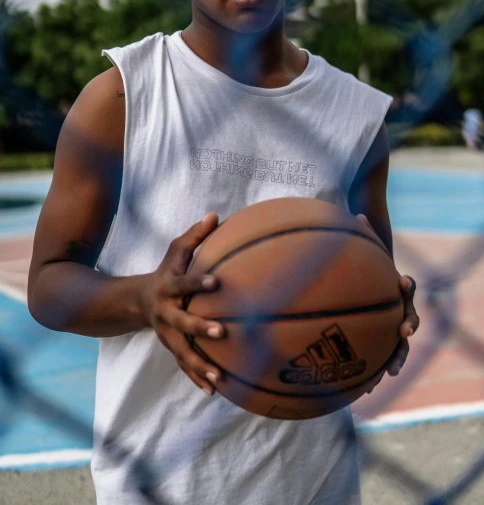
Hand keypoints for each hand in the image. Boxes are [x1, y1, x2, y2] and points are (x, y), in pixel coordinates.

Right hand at [142, 212, 223, 395]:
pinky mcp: (170, 348)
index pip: (184, 284)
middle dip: (200, 328)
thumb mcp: (176, 250)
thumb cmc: (167, 270)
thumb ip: (196, 235)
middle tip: (222, 331)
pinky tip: (215, 390)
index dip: (198, 283)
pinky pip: (184, 365)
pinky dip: (197, 378)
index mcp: (169, 287)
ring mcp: (166, 334)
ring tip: (219, 375)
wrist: (137, 300)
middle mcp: (165, 313)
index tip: (217, 283)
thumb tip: (216, 215)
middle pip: (181, 323)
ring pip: (182, 351)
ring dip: (199, 364)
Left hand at [356, 215, 418, 392]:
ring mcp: (392, 326)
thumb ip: (362, 235)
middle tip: (403, 331)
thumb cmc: (365, 267)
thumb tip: (356, 213)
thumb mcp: (363, 252)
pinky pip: (379, 358)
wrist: (367, 285)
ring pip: (399, 345)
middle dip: (408, 326)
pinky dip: (373, 371)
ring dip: (395, 358)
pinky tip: (363, 389)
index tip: (403, 282)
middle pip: (410, 319)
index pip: (407, 287)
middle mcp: (399, 308)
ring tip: (388, 374)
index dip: (406, 285)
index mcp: (395, 289)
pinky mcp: (381, 342)